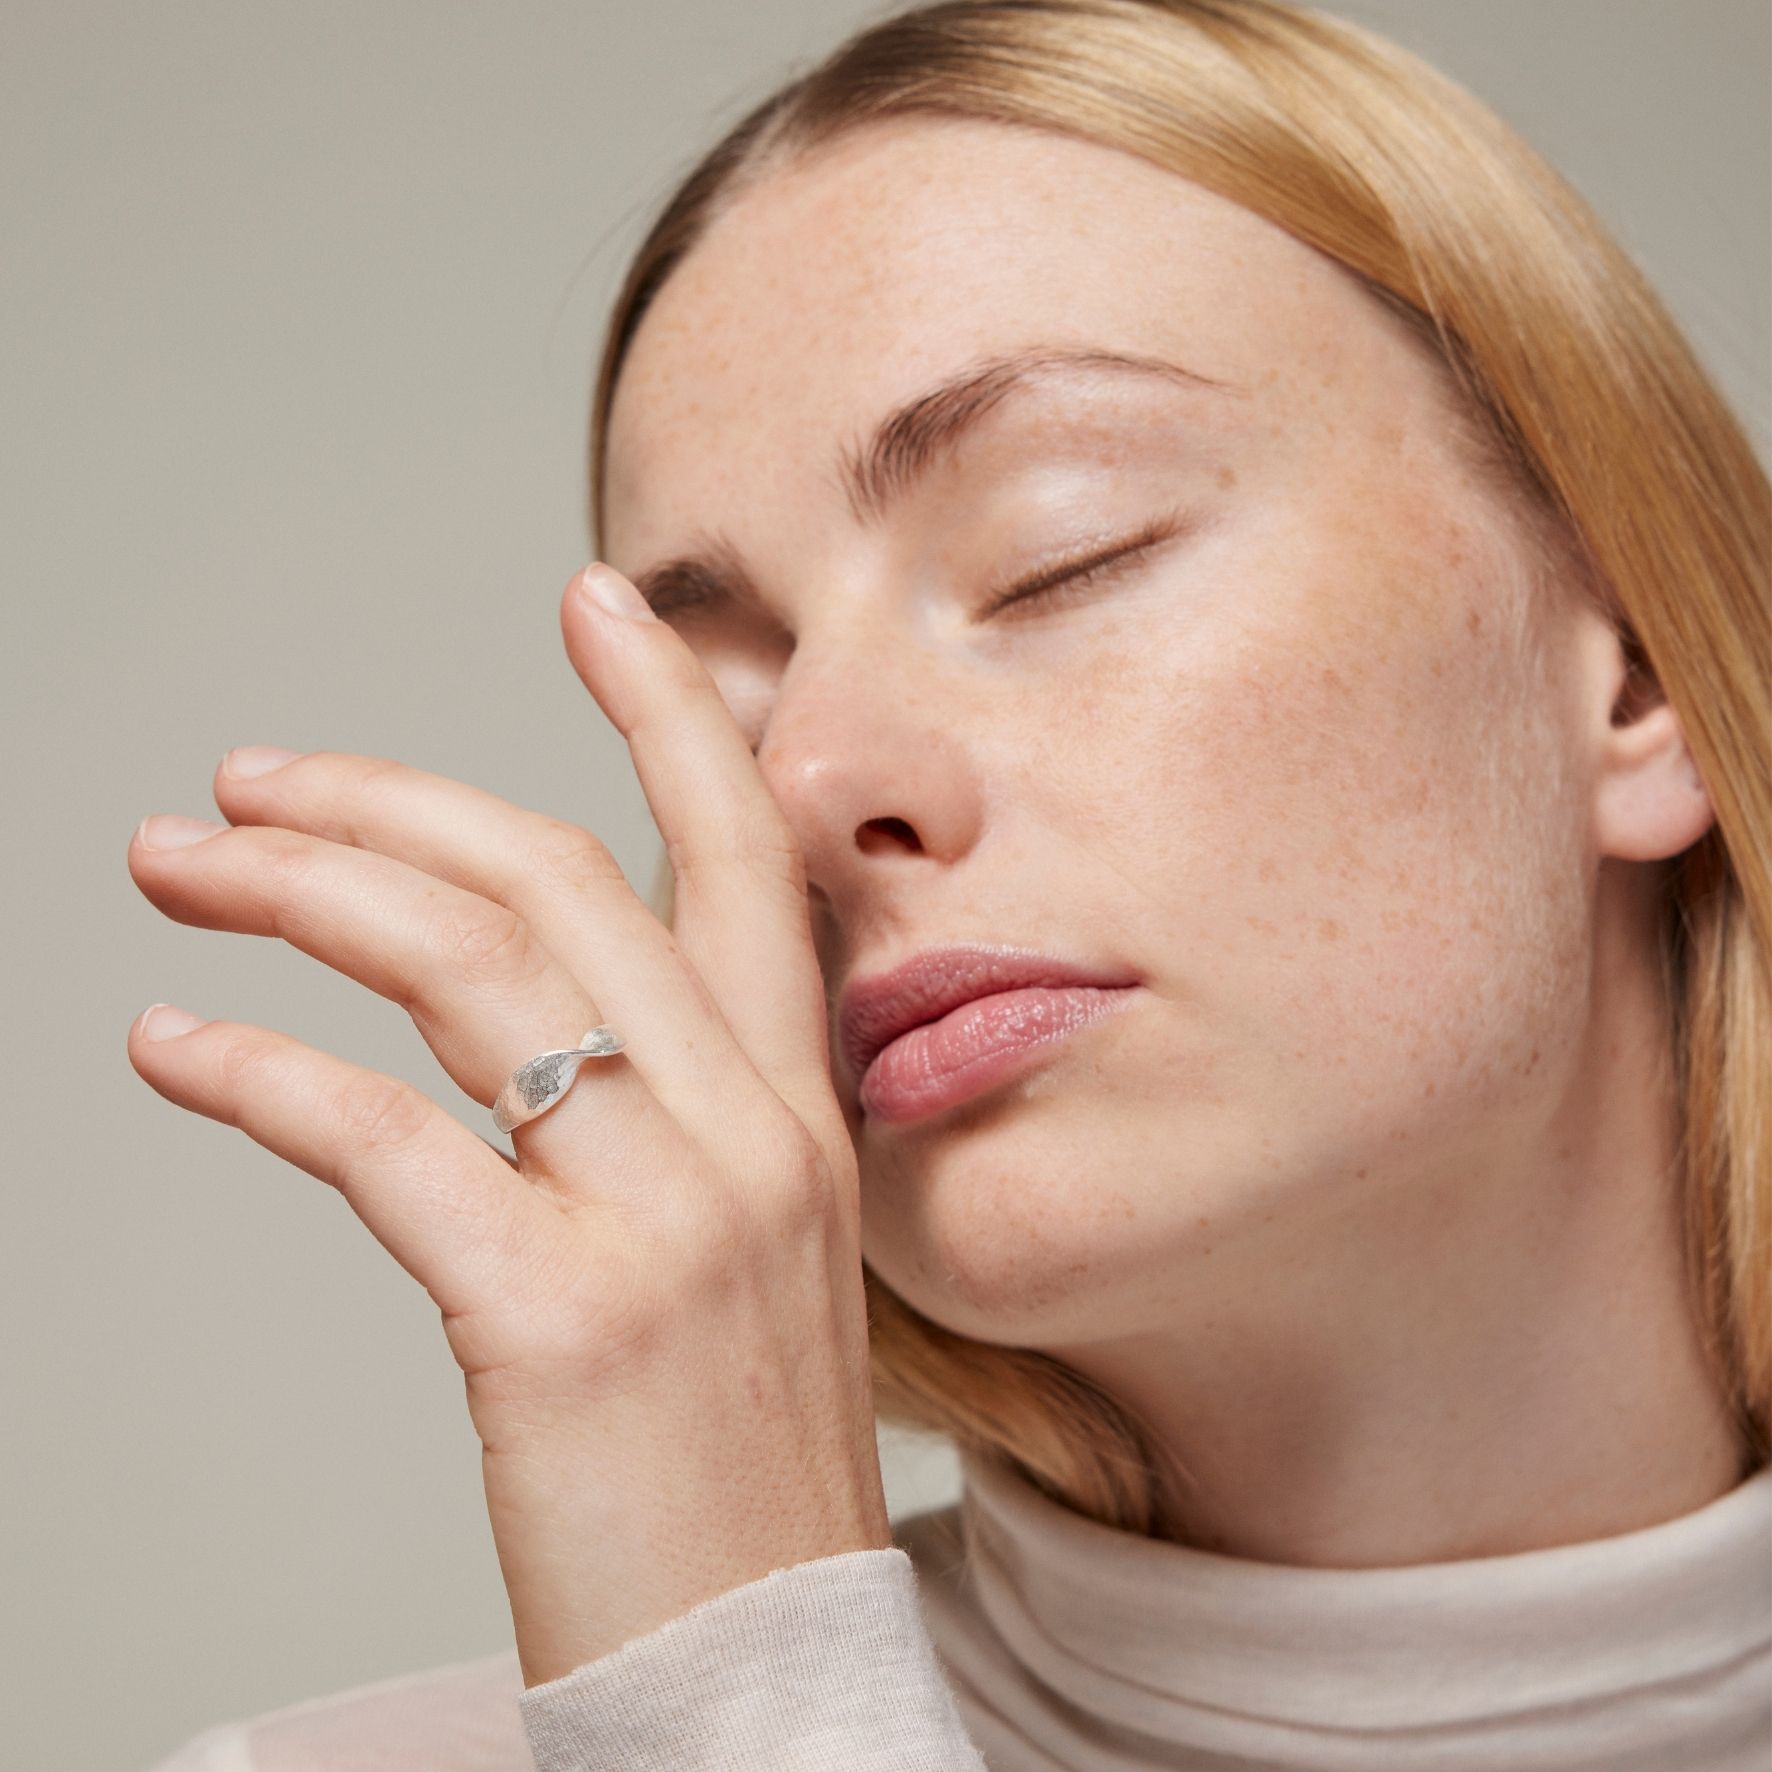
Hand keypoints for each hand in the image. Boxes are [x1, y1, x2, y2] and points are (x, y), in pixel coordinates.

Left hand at [126, 563, 892, 1687]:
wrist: (758, 1669)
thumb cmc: (732, 1456)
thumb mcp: (748, 1249)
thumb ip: (672, 1110)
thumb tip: (534, 1009)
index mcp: (798, 1106)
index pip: (737, 857)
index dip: (669, 712)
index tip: (595, 600)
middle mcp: (748, 1132)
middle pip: (554, 881)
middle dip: (385, 798)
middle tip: (247, 779)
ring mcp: (665, 1217)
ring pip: (464, 971)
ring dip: (298, 893)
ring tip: (178, 869)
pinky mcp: (554, 1316)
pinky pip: (383, 1139)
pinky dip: (256, 1075)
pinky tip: (171, 1053)